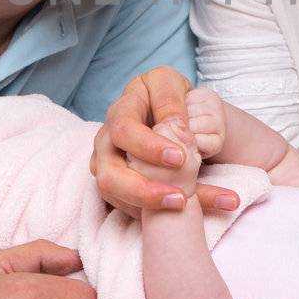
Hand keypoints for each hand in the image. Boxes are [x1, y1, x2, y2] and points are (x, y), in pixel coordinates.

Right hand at [90, 66, 238, 218]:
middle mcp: (107, 143)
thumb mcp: (169, 83)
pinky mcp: (117, 188)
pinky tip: (192, 210)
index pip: (123, 131)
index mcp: (120, 112)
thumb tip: (175, 126)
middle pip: (108, 175)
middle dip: (143, 190)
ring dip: (148, 206)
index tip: (179, 157)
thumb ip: (170, 100)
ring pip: (115, 197)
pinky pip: (131, 208)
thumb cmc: (165, 95)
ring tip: (185, 207)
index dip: (148, 147)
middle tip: (179, 197)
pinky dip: (161, 214)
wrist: (163, 110)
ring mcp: (108, 167)